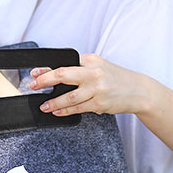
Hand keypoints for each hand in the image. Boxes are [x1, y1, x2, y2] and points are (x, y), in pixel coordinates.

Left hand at [29, 54, 143, 116]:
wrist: (139, 91)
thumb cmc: (117, 78)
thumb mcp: (99, 66)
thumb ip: (81, 68)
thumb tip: (56, 75)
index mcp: (91, 60)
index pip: (64, 63)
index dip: (46, 69)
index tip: (34, 73)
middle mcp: (93, 72)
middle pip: (63, 75)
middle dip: (45, 81)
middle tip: (33, 86)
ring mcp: (97, 89)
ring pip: (69, 97)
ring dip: (53, 102)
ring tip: (44, 106)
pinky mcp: (100, 103)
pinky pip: (78, 108)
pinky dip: (66, 111)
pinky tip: (57, 112)